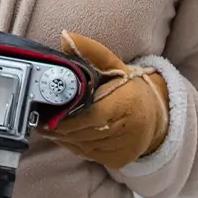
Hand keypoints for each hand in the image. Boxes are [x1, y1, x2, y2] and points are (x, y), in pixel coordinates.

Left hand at [41, 31, 169, 169]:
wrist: (155, 115)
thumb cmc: (129, 88)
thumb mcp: (113, 65)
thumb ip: (90, 51)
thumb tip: (65, 37)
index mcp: (127, 103)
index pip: (92, 115)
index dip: (68, 118)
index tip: (49, 115)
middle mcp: (129, 129)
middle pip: (84, 133)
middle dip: (61, 129)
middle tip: (42, 120)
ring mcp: (124, 148)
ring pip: (83, 146)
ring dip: (64, 138)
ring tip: (51, 127)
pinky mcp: (119, 160)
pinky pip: (88, 155)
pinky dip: (75, 146)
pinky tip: (68, 135)